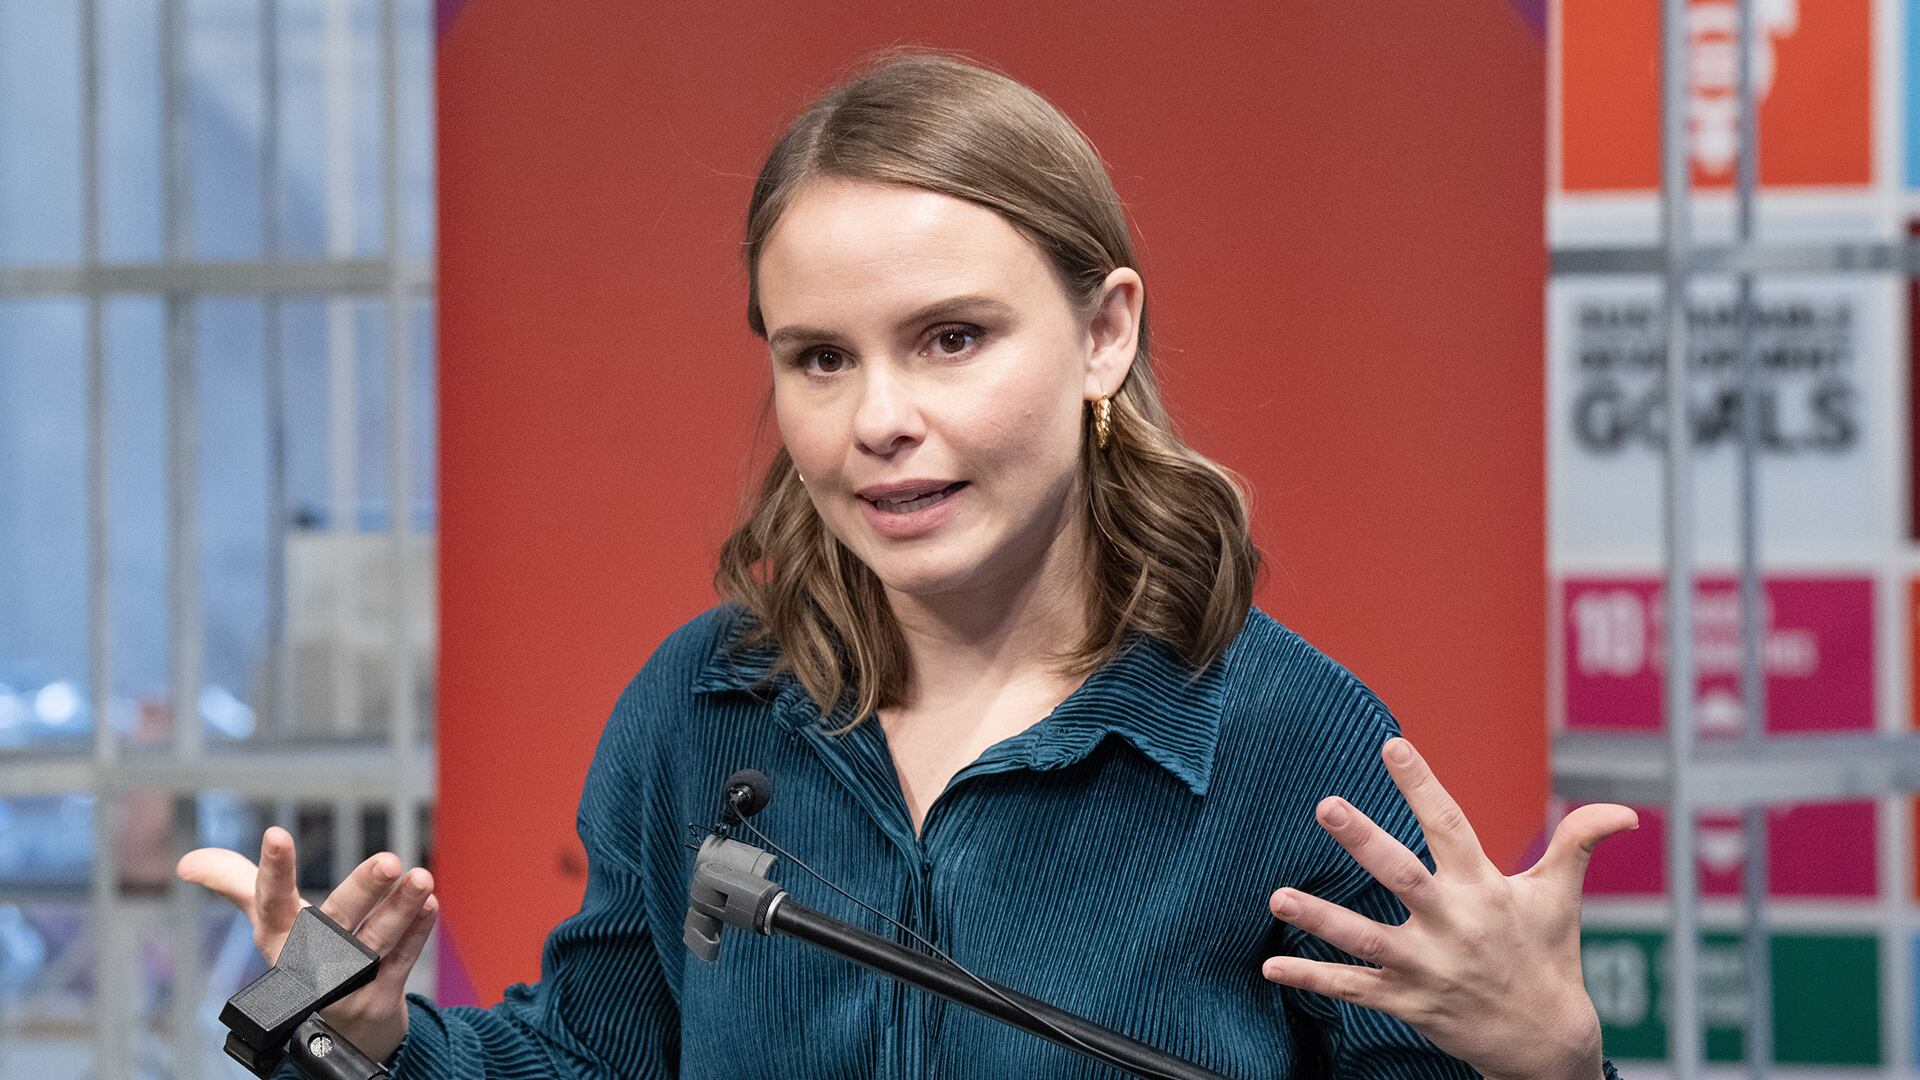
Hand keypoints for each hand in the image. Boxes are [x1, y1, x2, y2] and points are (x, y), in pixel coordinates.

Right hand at [176, 827, 436, 1063]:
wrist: (335, 1034)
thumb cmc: (302, 962)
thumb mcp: (268, 925)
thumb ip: (236, 885)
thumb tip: (188, 863)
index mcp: (278, 938)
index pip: (270, 900)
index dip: (273, 870)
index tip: (276, 834)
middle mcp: (310, 960)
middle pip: (337, 921)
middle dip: (362, 891)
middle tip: (389, 860)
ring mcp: (346, 983)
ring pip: (377, 941)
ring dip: (402, 908)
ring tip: (421, 877)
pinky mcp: (379, 996)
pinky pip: (401, 960)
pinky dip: (417, 932)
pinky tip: (429, 904)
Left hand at [1260, 737, 1635, 1079]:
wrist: (1547, 1045)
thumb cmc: (1547, 956)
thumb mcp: (1561, 898)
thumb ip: (1578, 843)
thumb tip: (1625, 811)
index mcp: (1485, 890)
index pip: (1451, 825)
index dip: (1422, 784)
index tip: (1390, 743)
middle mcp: (1454, 925)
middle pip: (1402, 876)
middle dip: (1364, 841)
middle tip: (1326, 806)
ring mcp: (1428, 966)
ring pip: (1366, 938)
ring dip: (1321, 917)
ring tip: (1277, 895)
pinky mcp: (1409, 1002)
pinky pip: (1353, 989)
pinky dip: (1312, 978)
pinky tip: (1271, 964)